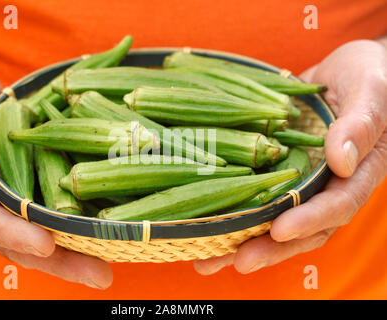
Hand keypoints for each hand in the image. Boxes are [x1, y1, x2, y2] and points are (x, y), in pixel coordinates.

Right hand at [0, 65, 112, 288]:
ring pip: (48, 236)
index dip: (13, 235)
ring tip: (109, 271)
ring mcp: (23, 202)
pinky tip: (114, 235)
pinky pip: (63, 213)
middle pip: (24, 244)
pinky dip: (85, 227)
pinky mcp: (44, 191)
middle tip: (99, 276)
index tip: (45, 244)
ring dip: (79, 255)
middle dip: (61, 262)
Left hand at [194, 39, 386, 274]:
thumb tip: (342, 162)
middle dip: (272, 247)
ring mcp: (302, 181)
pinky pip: (257, 195)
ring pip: (276, 219)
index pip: (337, 204)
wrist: (346, 71)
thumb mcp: (370, 91)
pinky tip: (206, 227)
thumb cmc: (368, 76)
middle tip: (240, 261)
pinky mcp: (278, 172)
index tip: (279, 229)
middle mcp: (328, 185)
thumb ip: (360, 124)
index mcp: (359, 173)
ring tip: (209, 261)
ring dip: (245, 241)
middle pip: (304, 227)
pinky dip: (235, 213)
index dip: (309, 220)